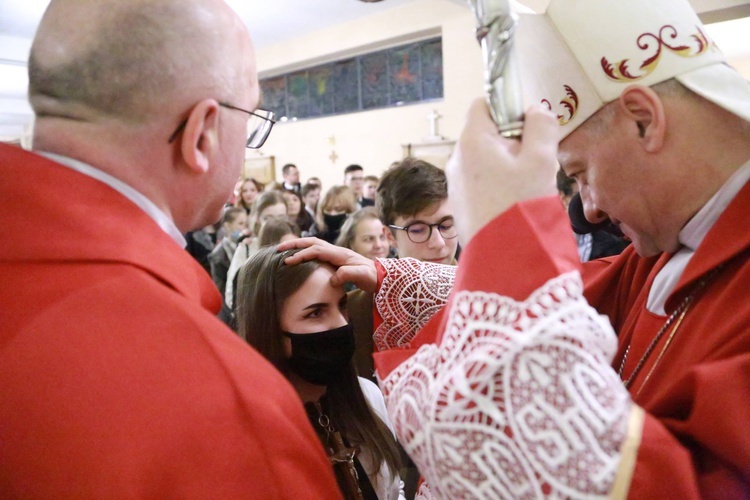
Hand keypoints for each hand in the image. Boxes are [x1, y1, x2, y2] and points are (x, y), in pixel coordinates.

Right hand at [278, 237, 377, 292]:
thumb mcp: (361, 276)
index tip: (288, 261)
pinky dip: (305, 252)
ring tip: (284, 250)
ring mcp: (335, 254)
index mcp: (339, 253)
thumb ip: (347, 275)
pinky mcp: (335, 259)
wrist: (380, 276)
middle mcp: (336, 250)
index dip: (301, 254)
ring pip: (313, 245)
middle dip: (294, 244)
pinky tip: (298, 258)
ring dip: (298, 246)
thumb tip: (332, 279)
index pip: (316, 250)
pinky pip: (316, 252)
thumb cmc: (371, 277)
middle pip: (312, 242)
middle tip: (278, 249)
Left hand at [445, 99, 559, 244]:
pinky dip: (497, 183)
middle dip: (511, 140)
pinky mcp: (460, 203)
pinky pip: (480, 181)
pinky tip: (514, 201)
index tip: (528, 126)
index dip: (507, 108)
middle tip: (534, 160)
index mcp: (472, 141)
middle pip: (485, 133)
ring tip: (526, 185)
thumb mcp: (541, 160)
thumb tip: (536, 110)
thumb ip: (542, 126)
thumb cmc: (520, 205)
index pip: (483, 104)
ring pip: (484, 159)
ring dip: (506, 164)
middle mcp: (457, 159)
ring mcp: (455, 182)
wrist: (502, 256)